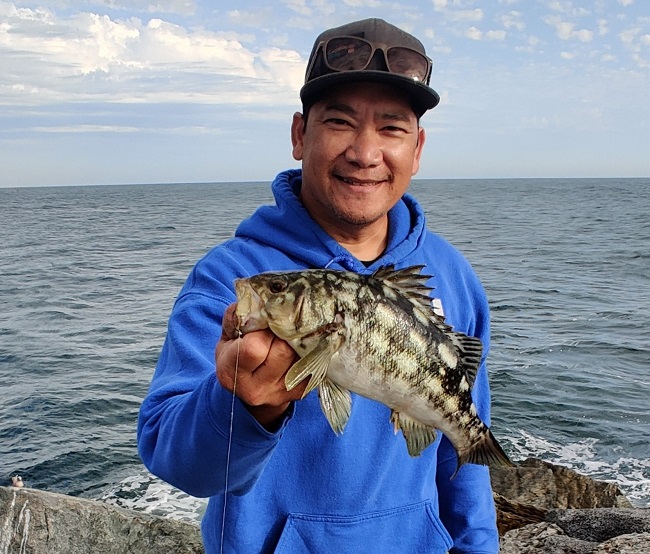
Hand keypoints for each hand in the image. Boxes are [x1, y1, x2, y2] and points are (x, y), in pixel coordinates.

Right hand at [216, 303, 307, 429]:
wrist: (248, 385)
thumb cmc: (236, 354)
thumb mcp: (228, 335)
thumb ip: (236, 317)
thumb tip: (257, 299)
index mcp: (233, 372)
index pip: (255, 348)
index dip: (262, 328)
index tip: (264, 318)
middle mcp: (258, 388)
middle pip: (283, 351)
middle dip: (284, 331)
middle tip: (283, 321)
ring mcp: (281, 392)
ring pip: (302, 355)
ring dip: (300, 338)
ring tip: (295, 329)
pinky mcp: (301, 391)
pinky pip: (314, 363)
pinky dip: (310, 349)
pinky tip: (304, 341)